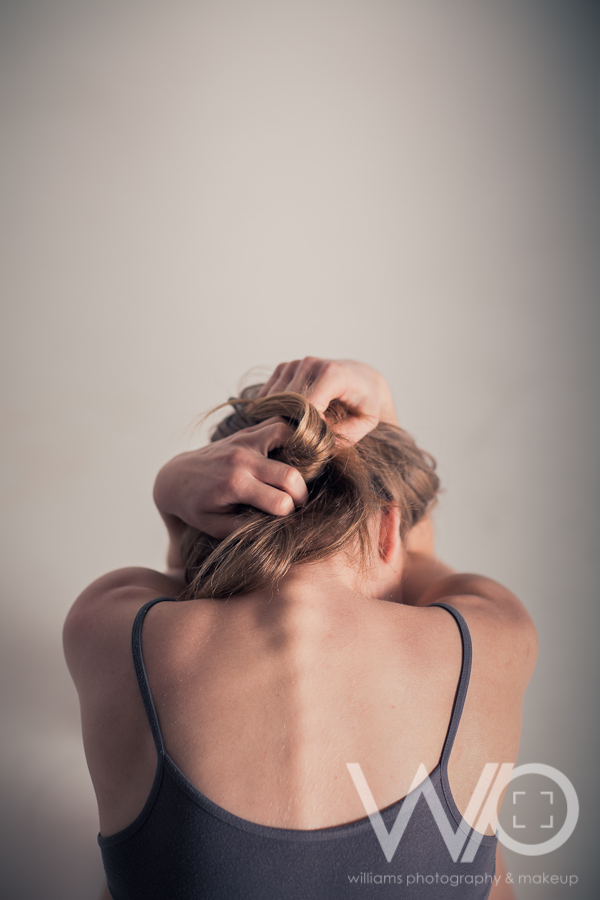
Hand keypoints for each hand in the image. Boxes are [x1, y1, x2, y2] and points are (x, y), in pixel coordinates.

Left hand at [154, 418, 308, 539]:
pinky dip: (290, 434)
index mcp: (234, 485)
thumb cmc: (195, 507)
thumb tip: (277, 529)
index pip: (280, 502)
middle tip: (298, 503)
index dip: (289, 514)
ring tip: (295, 474)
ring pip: (288, 436)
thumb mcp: (215, 526)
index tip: (285, 517)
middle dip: (302, 494)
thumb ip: (245, 530)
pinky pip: (277, 423)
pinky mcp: (245, 432)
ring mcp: (244, 440)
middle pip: (290, 475)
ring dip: (299, 456)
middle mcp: (241, 459)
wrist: (176, 478)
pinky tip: (290, 451)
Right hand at [256, 357, 397, 441]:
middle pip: (289, 403)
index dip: (307, 427)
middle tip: (306, 438)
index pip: (306, 404)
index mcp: (333, 374)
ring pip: (275, 400)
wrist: (360, 379)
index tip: (314, 439)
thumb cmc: (364, 402)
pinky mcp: (284, 368)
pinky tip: (290, 416)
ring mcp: (296, 364)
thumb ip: (343, 435)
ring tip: (301, 427)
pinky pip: (268, 395)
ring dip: (283, 417)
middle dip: (294, 424)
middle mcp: (311, 364)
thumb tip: (315, 445)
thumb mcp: (365, 423)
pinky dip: (275, 409)